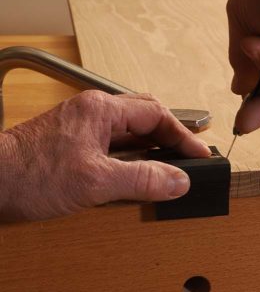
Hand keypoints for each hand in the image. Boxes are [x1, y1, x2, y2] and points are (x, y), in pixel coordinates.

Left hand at [0, 91, 210, 221]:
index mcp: (101, 110)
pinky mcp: (71, 145)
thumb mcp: (95, 181)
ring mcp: (80, 128)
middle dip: (171, 139)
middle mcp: (92, 113)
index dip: (183, 136)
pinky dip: (132, 159)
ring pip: (129, 133)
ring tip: (170, 170)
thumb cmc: (27, 174)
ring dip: (152, 150)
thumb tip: (178, 181)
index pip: (157, 114)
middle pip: (145, 119)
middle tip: (189, 160)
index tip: (200, 156)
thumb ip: (142, 179)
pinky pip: (113, 146)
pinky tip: (137, 176)